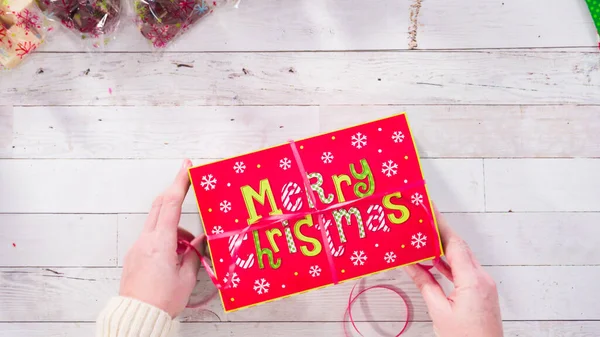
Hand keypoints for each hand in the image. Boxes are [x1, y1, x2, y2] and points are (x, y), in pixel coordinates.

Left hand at [120, 159, 200, 317]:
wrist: (137, 316)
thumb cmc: (162, 300)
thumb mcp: (187, 277)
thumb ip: (194, 254)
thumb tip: (200, 241)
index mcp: (161, 242)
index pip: (172, 204)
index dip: (180, 182)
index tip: (186, 167)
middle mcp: (146, 240)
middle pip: (160, 205)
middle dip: (175, 192)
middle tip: (187, 181)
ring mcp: (138, 246)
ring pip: (157, 222)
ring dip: (174, 225)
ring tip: (189, 247)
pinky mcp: (135, 255)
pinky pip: (152, 236)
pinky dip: (166, 237)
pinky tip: (176, 254)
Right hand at [405, 208, 502, 336]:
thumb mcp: (439, 310)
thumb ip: (425, 284)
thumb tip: (411, 265)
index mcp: (473, 280)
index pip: (454, 244)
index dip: (440, 225)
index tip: (429, 211)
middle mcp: (482, 278)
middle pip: (459, 247)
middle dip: (440, 233)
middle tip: (422, 220)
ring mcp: (484, 285)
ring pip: (462, 258)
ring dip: (443, 248)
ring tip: (424, 239)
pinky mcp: (481, 292)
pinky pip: (464, 270)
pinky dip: (449, 264)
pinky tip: (435, 262)